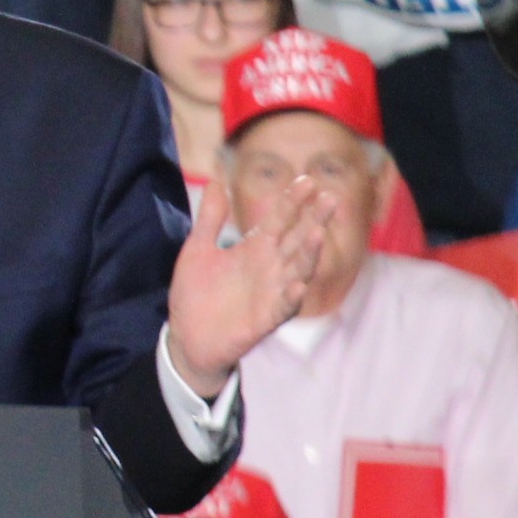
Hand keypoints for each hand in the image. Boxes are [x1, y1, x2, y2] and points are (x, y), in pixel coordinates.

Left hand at [165, 174, 333, 397]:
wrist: (186, 336)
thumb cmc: (195, 292)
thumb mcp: (198, 249)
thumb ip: (210, 218)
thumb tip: (215, 181)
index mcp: (255, 248)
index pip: (279, 219)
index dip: (293, 201)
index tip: (308, 181)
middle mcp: (270, 267)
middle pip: (298, 239)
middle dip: (314, 220)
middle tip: (331, 198)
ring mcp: (271, 292)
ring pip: (298, 270)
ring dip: (309, 254)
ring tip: (318, 234)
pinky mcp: (266, 318)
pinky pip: (284, 306)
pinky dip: (292, 296)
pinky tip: (299, 285)